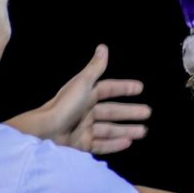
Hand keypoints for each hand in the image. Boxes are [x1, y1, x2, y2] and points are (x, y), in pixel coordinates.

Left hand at [5, 45, 150, 153]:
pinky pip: (102, 144)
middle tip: (148, 112)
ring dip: (127, 129)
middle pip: (112, 111)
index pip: (108, 89)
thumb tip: (103, 46)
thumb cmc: (65, 106)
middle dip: (130, 112)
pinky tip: (129, 143)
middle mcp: (85, 112)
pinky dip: (115, 144)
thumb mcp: (82, 84)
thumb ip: (95, 68)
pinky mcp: (82, 145)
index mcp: (85, 95)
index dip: (124, 88)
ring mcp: (84, 129)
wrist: (45, 133)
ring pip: (109, 129)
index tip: (140, 88)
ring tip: (143, 131)